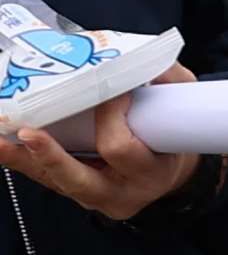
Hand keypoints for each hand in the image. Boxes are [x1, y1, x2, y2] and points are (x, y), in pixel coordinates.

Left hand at [3, 97, 205, 219]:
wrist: (171, 176)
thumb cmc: (174, 140)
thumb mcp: (182, 112)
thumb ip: (168, 82)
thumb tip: (142, 56)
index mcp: (149, 174)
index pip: (120, 148)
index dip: (110, 116)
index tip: (110, 90)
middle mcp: (117, 194)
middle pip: (76, 178)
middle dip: (50, 155)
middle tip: (29, 132)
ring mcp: (90, 198)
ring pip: (50, 180)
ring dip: (20, 157)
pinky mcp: (71, 192)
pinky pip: (41, 177)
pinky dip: (19, 159)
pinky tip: (1, 144)